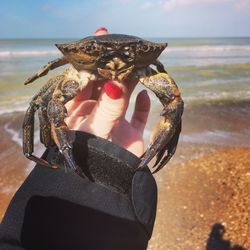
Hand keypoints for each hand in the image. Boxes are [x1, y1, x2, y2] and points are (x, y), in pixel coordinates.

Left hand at [65, 28, 149, 156]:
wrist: (109, 186)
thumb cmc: (93, 158)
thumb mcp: (97, 129)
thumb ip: (107, 107)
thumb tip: (116, 82)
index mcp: (77, 112)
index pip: (82, 81)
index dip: (91, 63)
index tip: (101, 42)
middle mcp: (94, 113)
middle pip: (104, 85)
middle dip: (113, 70)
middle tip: (124, 52)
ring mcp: (113, 121)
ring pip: (122, 96)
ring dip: (129, 83)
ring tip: (137, 68)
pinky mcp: (129, 131)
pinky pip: (138, 115)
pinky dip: (142, 105)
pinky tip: (144, 96)